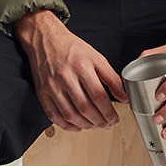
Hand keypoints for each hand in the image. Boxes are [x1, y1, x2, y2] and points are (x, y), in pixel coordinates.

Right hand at [14, 9, 126, 132]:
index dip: (108, 112)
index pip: (98, 96)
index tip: (115, 119)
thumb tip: (124, 97)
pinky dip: (66, 125)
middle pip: (84, 108)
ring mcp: (51, 86)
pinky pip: (54, 115)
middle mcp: (65, 77)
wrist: (45, 39)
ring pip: (70, 115)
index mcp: (81, 66)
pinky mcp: (42, 92)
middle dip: (99, 121)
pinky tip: (77, 126)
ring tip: (95, 125)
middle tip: (107, 125)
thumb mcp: (96, 58)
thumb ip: (112, 78)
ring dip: (85, 125)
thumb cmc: (71, 48)